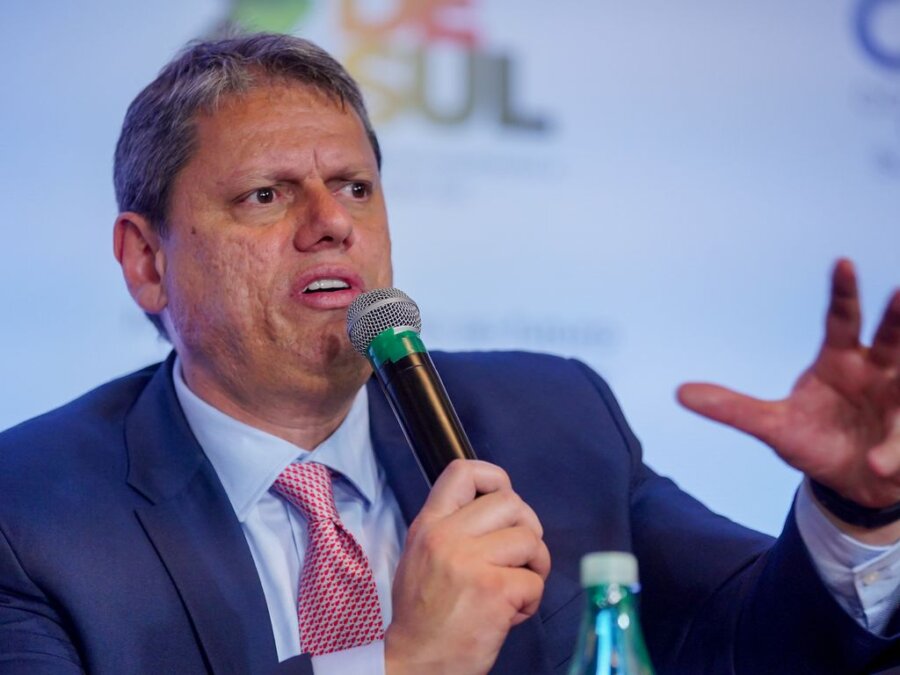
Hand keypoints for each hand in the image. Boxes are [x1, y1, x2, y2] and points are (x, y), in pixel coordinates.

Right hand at [385, 459, 550, 674]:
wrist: (415, 662)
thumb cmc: (424, 614)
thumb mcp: (421, 555)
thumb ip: (451, 527)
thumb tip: (496, 509)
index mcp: (429, 525)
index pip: (462, 471)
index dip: (495, 478)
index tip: (503, 499)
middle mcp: (447, 536)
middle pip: (511, 503)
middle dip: (527, 529)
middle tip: (518, 556)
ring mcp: (471, 562)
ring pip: (530, 540)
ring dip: (534, 566)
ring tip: (515, 588)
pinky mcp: (494, 591)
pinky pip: (535, 581)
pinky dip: (530, 600)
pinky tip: (510, 613)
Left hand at [677, 260, 899, 533]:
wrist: (848, 481)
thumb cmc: (814, 441)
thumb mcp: (771, 427)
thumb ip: (731, 409)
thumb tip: (679, 393)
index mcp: (841, 359)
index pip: (842, 319)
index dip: (843, 292)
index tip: (842, 261)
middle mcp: (875, 372)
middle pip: (891, 338)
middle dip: (897, 317)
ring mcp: (897, 401)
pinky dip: (891, 453)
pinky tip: (877, 464)